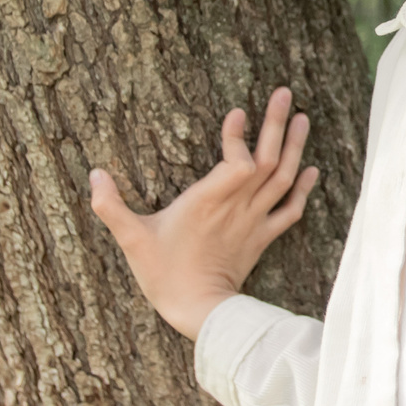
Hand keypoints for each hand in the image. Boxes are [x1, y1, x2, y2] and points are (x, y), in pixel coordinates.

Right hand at [90, 87, 320, 339]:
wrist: (199, 312)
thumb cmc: (164, 275)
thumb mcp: (132, 240)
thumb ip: (111, 207)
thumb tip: (94, 175)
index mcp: (207, 203)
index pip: (236, 163)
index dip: (238, 137)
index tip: (238, 112)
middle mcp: (236, 208)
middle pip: (266, 160)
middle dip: (277, 124)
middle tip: (284, 92)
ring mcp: (253, 222)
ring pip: (282, 179)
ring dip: (295, 147)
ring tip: (302, 117)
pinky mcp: (262, 238)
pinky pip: (290, 210)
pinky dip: (303, 189)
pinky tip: (311, 169)